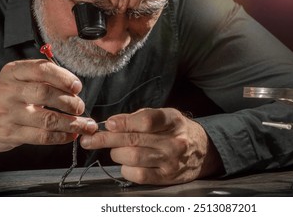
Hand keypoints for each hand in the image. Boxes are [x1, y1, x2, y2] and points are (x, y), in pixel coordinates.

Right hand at [0, 60, 96, 156]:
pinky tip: (71, 134)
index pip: (42, 69)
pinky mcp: (10, 133)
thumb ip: (45, 78)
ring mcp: (7, 113)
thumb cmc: (10, 98)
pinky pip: (42, 137)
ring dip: (71, 123)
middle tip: (79, 107)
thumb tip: (74, 86)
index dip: (63, 78)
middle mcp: (8, 91)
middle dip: (69, 101)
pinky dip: (61, 136)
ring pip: (46, 119)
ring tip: (84, 125)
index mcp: (13, 72)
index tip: (77, 86)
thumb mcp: (20, 79)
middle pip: (45, 93)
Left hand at [80, 108, 222, 184]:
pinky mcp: (167, 177)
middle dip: (107, 139)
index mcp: (173, 120)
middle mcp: (174, 141)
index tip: (108, 124)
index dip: (125, 122)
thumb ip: (139, 118)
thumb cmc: (177, 130)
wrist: (202, 150)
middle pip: (134, 140)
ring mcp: (171, 161)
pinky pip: (138, 175)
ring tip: (115, 150)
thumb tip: (112, 123)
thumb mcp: (164, 116)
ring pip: (133, 157)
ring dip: (116, 153)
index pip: (147, 121)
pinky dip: (126, 168)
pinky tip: (126, 163)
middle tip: (90, 139)